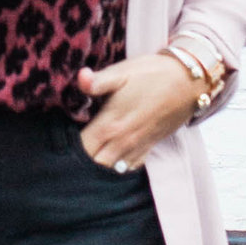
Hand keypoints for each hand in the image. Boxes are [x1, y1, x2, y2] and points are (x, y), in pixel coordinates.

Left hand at [78, 50, 207, 172]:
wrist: (188, 81)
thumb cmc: (151, 74)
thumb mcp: (122, 72)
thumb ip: (98, 81)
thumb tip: (80, 77)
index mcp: (110, 125)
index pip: (81, 150)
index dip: (66, 152)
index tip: (58, 145)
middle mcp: (122, 142)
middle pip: (94, 167)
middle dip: (80, 165)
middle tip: (68, 156)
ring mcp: (137, 147)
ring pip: (112, 172)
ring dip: (98, 169)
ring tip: (86, 161)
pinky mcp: (149, 147)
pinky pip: (129, 168)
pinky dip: (118, 168)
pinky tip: (110, 160)